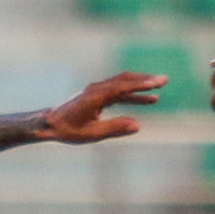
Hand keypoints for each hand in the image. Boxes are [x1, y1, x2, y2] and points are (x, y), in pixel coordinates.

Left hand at [43, 71, 167, 142]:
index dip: (141, 85)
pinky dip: (132, 94)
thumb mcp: (92, 133)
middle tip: (164, 81)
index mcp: (96, 96)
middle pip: (124, 80)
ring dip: (140, 87)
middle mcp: (97, 89)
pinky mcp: (97, 95)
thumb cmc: (69, 130)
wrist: (50, 125)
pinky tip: (145, 101)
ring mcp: (96, 90)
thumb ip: (114, 128)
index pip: (122, 87)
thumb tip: (137, 125)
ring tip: (158, 92)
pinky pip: (118, 92)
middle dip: (144, 81)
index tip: (157, 83)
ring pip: (122, 84)